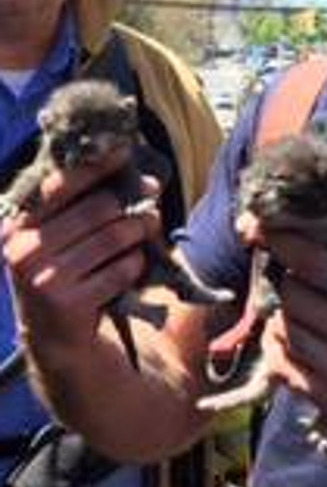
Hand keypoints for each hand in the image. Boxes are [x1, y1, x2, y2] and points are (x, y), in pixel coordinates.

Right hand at [1, 149, 160, 368]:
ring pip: (114, 236)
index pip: (60, 185)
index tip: (123, 151)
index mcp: (16, 226)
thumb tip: (136, 172)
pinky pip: (121, 269)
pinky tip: (129, 269)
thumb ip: (85, 203)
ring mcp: (41, 279)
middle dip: (131, 204)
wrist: (58, 335)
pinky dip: (134, 265)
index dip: (95, 166)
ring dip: (138, 232)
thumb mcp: (63, 236)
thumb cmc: (69, 271)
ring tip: (142, 232)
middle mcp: (20, 250)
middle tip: (150, 203)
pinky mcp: (66, 303)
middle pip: (99, 208)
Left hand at [257, 227, 326, 449]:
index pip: (314, 265)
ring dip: (285, 316)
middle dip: (290, 282)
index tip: (270, 234)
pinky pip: (289, 373)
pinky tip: (291, 341)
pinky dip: (282, 353)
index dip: (286, 246)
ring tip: (296, 307)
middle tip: (294, 276)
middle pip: (293, 298)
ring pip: (286, 334)